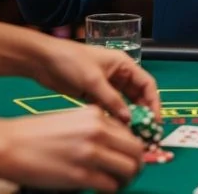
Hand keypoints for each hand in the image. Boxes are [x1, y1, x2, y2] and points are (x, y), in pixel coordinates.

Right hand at [0, 107, 142, 191]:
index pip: (130, 133)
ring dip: (127, 179)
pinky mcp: (81, 175)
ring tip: (117, 184)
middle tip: (129, 174)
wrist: (8, 145)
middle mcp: (98, 130)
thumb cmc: (35, 134)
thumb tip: (114, 146)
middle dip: (137, 164)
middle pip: (136, 150)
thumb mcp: (71, 121)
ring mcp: (91, 153)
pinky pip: (110, 185)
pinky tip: (102, 190)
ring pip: (129, 169)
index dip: (132, 149)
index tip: (127, 158)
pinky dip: (111, 189)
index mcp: (96, 115)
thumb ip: (95, 129)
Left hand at [32, 37, 160, 122]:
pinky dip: (114, 118)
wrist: (43, 60)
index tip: (154, 121)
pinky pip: (109, 108)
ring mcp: (106, 85)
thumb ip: (111, 99)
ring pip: (124, 103)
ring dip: (128, 118)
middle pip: (137, 96)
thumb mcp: (93, 80)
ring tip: (131, 135)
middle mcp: (118, 75)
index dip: (153, 102)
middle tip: (144, 133)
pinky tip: (115, 131)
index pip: (147, 84)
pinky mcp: (94, 94)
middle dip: (142, 113)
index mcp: (124, 65)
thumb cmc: (71, 62)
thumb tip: (128, 119)